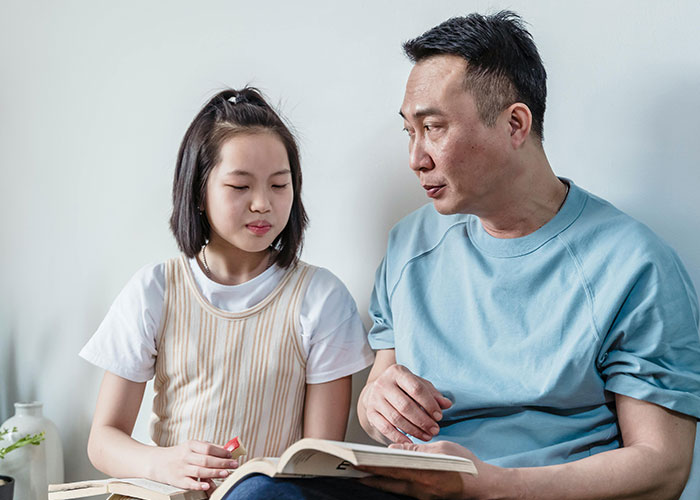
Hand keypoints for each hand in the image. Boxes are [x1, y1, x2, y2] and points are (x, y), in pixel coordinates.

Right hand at [151, 440, 238, 490]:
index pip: (208, 448)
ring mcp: (181, 469)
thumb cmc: (180, 454)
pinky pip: (189, 483)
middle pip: (206, 460)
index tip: (231, 455)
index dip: (221, 452)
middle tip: (234, 465)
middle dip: (222, 463)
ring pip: (200, 471)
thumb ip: (209, 447)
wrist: (158, 462)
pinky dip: (198, 485)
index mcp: (190, 445)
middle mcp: (185, 456)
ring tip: (226, 473)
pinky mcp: (177, 480)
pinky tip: (207, 486)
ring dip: (214, 473)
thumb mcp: (192, 446)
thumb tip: (227, 449)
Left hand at [358, 441, 493, 499]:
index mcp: (422, 473)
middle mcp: (420, 488)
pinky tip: (385, 479)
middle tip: (350, 470)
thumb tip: (393, 448)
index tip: (355, 462)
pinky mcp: (426, 499)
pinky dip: (392, 485)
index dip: (371, 466)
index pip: (390, 469)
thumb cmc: (465, 464)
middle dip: (368, 477)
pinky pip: (404, 492)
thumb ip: (416, 449)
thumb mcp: (441, 449)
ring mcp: (422, 497)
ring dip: (378, 482)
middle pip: (387, 483)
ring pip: (394, 489)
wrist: (484, 486)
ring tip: (362, 474)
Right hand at [361, 364, 451, 442]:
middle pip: (405, 405)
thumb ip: (433, 394)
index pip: (416, 388)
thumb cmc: (403, 388)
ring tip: (427, 436)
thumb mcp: (418, 385)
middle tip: (435, 430)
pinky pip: (385, 428)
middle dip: (423, 420)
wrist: (378, 390)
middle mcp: (383, 383)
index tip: (439, 416)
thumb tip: (447, 404)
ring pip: (396, 418)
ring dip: (414, 430)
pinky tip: (410, 441)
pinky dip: (398, 437)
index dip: (429, 404)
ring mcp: (374, 398)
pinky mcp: (370, 412)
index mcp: (397, 372)